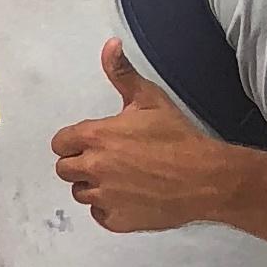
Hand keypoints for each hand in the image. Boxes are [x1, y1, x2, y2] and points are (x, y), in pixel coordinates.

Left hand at [47, 42, 262, 236]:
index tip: (91, 141)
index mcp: (96, 137)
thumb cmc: (177, 137)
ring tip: (120, 178)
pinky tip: (128, 197)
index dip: (73, 142)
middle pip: (65, 169)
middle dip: (80, 163)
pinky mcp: (118, 220)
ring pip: (81, 193)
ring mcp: (105, 198)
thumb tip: (110, 45)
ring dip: (93, 186)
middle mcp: (94, 168)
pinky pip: (99, 215)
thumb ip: (122, 73)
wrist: (206, 178)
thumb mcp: (150, 99)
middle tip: (107, 159)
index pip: (60, 143)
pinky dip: (109, 208)